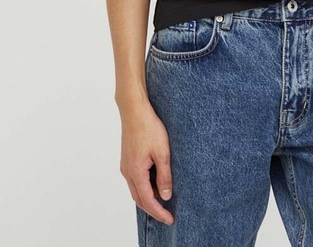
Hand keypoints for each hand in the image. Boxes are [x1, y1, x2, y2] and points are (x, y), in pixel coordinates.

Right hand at [119, 101, 174, 224]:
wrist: (134, 110)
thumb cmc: (149, 127)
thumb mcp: (162, 152)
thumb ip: (164, 176)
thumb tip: (165, 196)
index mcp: (135, 172)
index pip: (148, 200)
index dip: (159, 212)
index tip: (169, 219)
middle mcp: (127, 172)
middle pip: (139, 199)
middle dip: (153, 209)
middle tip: (167, 215)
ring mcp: (125, 166)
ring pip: (136, 190)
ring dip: (148, 198)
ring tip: (164, 201)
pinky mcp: (127, 160)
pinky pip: (135, 180)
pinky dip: (145, 187)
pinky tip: (155, 183)